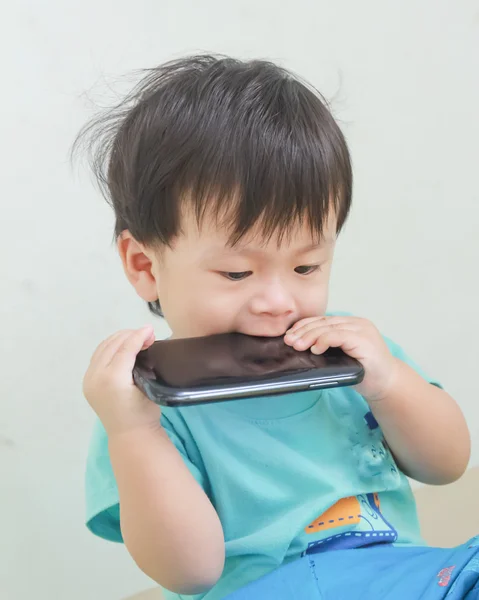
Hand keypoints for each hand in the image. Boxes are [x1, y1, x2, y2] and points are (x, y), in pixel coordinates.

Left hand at [83, 326, 160, 435]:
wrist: (130, 434)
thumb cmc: (145, 413)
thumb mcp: (148, 386)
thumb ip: (143, 361)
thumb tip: (146, 339)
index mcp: (112, 380)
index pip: (125, 349)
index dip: (138, 336)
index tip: (151, 328)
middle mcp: (95, 377)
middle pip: (112, 345)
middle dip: (130, 335)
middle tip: (147, 334)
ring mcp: (88, 380)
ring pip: (103, 348)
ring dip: (120, 339)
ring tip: (137, 338)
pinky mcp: (88, 381)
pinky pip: (98, 356)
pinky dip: (111, 347)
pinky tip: (123, 346)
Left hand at [284, 316, 399, 401]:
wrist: (388, 384)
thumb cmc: (363, 373)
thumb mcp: (341, 356)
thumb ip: (328, 347)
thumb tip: (299, 346)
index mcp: (350, 324)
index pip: (322, 320)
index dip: (304, 325)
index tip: (289, 334)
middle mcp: (356, 323)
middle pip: (323, 322)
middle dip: (303, 331)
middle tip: (288, 341)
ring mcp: (361, 330)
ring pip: (329, 327)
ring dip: (309, 336)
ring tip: (296, 346)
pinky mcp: (364, 340)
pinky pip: (338, 336)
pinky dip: (324, 340)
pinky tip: (315, 349)